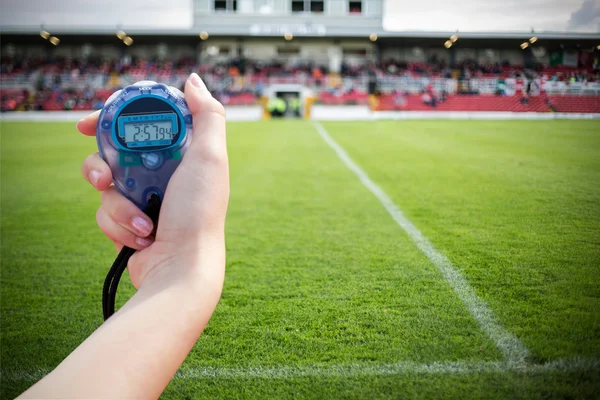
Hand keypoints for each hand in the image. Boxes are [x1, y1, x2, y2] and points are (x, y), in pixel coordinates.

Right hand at [77, 73, 228, 290]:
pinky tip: (143, 238)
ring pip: (105, 185)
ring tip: (142, 222)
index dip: (112, 118)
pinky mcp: (130, 222)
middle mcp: (162, 174)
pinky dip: (120, 225)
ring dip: (119, 205)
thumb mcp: (210, 157)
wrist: (181, 268)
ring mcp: (145, 199)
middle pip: (112, 153)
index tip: (88, 121)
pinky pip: (106, 213)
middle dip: (102, 167)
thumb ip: (206, 115)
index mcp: (181, 154)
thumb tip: (192, 81)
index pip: (140, 123)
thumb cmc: (198, 213)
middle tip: (105, 178)